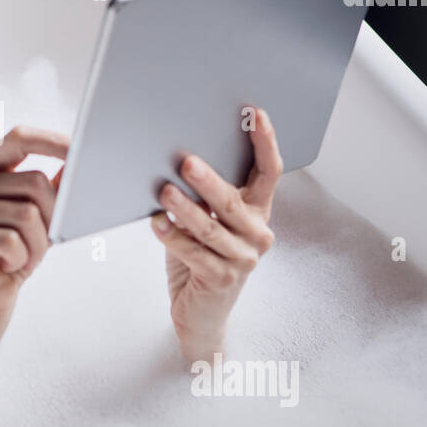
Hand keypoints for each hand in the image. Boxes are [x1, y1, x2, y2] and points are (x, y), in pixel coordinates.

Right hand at [0, 125, 68, 333]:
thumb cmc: (14, 252)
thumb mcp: (40, 216)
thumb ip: (55, 186)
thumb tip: (80, 159)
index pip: (20, 138)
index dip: (52, 142)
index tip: (81, 151)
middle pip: (34, 182)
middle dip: (54, 216)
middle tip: (47, 240)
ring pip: (26, 215)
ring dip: (38, 245)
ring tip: (25, 257)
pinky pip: (11, 241)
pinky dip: (22, 259)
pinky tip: (9, 265)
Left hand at [150, 107, 282, 360]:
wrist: (200, 312)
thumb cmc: (199, 256)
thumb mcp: (206, 221)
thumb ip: (203, 196)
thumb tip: (179, 157)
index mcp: (258, 211)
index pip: (270, 172)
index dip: (265, 142)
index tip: (254, 114)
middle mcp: (258, 234)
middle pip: (234, 200)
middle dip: (209, 180)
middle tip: (186, 161)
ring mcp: (243, 259)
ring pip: (211, 228)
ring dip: (185, 208)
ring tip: (163, 192)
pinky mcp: (222, 279)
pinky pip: (195, 254)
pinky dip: (173, 238)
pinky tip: (156, 224)